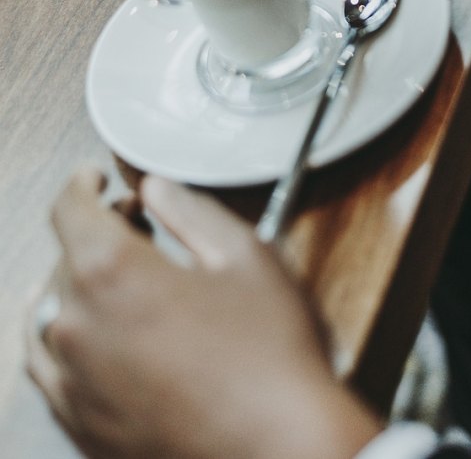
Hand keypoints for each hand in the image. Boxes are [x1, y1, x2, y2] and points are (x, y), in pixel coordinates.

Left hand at [26, 168, 379, 458]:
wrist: (279, 450)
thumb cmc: (268, 354)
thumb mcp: (244, 255)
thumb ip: (191, 210)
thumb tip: (155, 190)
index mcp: (111, 273)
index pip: (67, 209)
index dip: (81, 184)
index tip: (96, 179)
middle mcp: (76, 326)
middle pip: (64, 259)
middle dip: (97, 232)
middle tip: (137, 223)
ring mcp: (72, 383)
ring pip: (51, 314)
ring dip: (78, 284)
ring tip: (118, 277)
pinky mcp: (81, 426)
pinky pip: (51, 368)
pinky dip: (67, 337)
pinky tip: (99, 334)